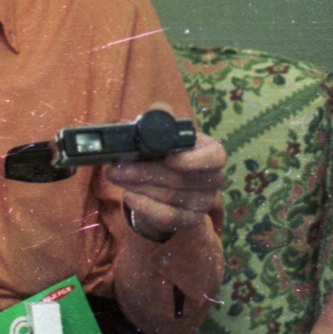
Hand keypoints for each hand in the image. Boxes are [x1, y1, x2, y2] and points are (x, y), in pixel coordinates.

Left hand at [103, 104, 225, 240]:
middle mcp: (213, 179)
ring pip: (171, 197)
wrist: (163, 183)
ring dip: (139, 187)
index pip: (216, 157)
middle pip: (182, 179)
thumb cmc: (164, 151)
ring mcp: (204, 202)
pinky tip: (129, 196)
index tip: (168, 159)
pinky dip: (146, 207)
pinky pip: (169, 217)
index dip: (194, 160)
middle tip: (117, 168)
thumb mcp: (162, 131)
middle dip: (145, 172)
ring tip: (116, 177)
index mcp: (211, 152)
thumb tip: (154, 113)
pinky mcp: (190, 220)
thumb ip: (159, 116)